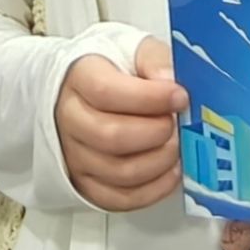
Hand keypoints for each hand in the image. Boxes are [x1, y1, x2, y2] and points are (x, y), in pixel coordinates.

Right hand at [58, 39, 184, 211]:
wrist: (84, 92)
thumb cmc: (115, 70)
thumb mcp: (134, 50)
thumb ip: (155, 60)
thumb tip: (171, 82)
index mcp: (80, 78)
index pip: (107, 93)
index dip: (149, 98)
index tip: (179, 96)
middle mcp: (69, 118)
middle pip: (112, 137)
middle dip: (157, 132)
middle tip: (177, 123)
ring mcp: (74, 154)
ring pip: (118, 172)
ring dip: (159, 162)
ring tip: (177, 145)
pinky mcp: (85, 183)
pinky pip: (118, 199)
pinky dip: (152, 190)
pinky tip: (169, 171)